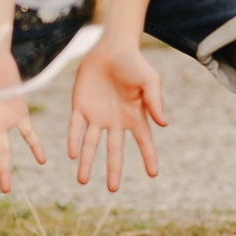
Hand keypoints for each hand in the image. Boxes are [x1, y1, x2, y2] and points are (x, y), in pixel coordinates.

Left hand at [67, 43, 166, 191]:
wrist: (110, 47)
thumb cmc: (134, 63)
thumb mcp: (149, 80)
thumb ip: (155, 101)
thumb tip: (163, 124)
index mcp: (135, 116)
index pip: (144, 142)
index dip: (149, 158)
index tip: (153, 174)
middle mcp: (115, 121)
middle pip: (114, 150)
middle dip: (113, 170)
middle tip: (112, 189)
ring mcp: (96, 115)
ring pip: (90, 144)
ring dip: (86, 162)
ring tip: (82, 181)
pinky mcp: (80, 106)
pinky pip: (75, 127)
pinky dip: (73, 140)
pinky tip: (72, 153)